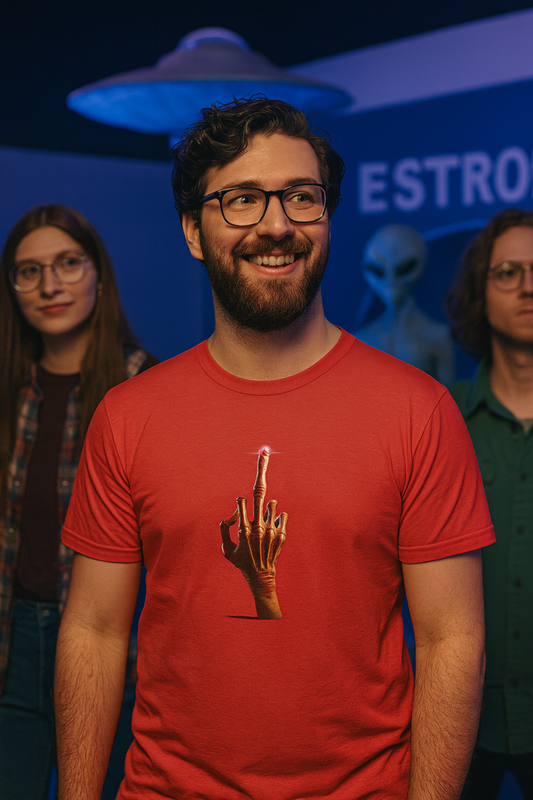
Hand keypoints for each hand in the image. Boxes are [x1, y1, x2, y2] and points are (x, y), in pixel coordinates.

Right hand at [220, 448, 286, 618]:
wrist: (261, 577)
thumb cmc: (240, 562)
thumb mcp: (226, 549)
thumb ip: (224, 529)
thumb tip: (229, 515)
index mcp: (243, 527)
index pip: (242, 500)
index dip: (240, 502)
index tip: (241, 503)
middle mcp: (259, 525)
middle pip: (259, 492)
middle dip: (262, 470)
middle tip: (265, 451)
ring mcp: (272, 528)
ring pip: (271, 505)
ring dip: (266, 510)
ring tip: (262, 529)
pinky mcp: (282, 533)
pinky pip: (281, 517)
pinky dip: (276, 519)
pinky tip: (271, 530)